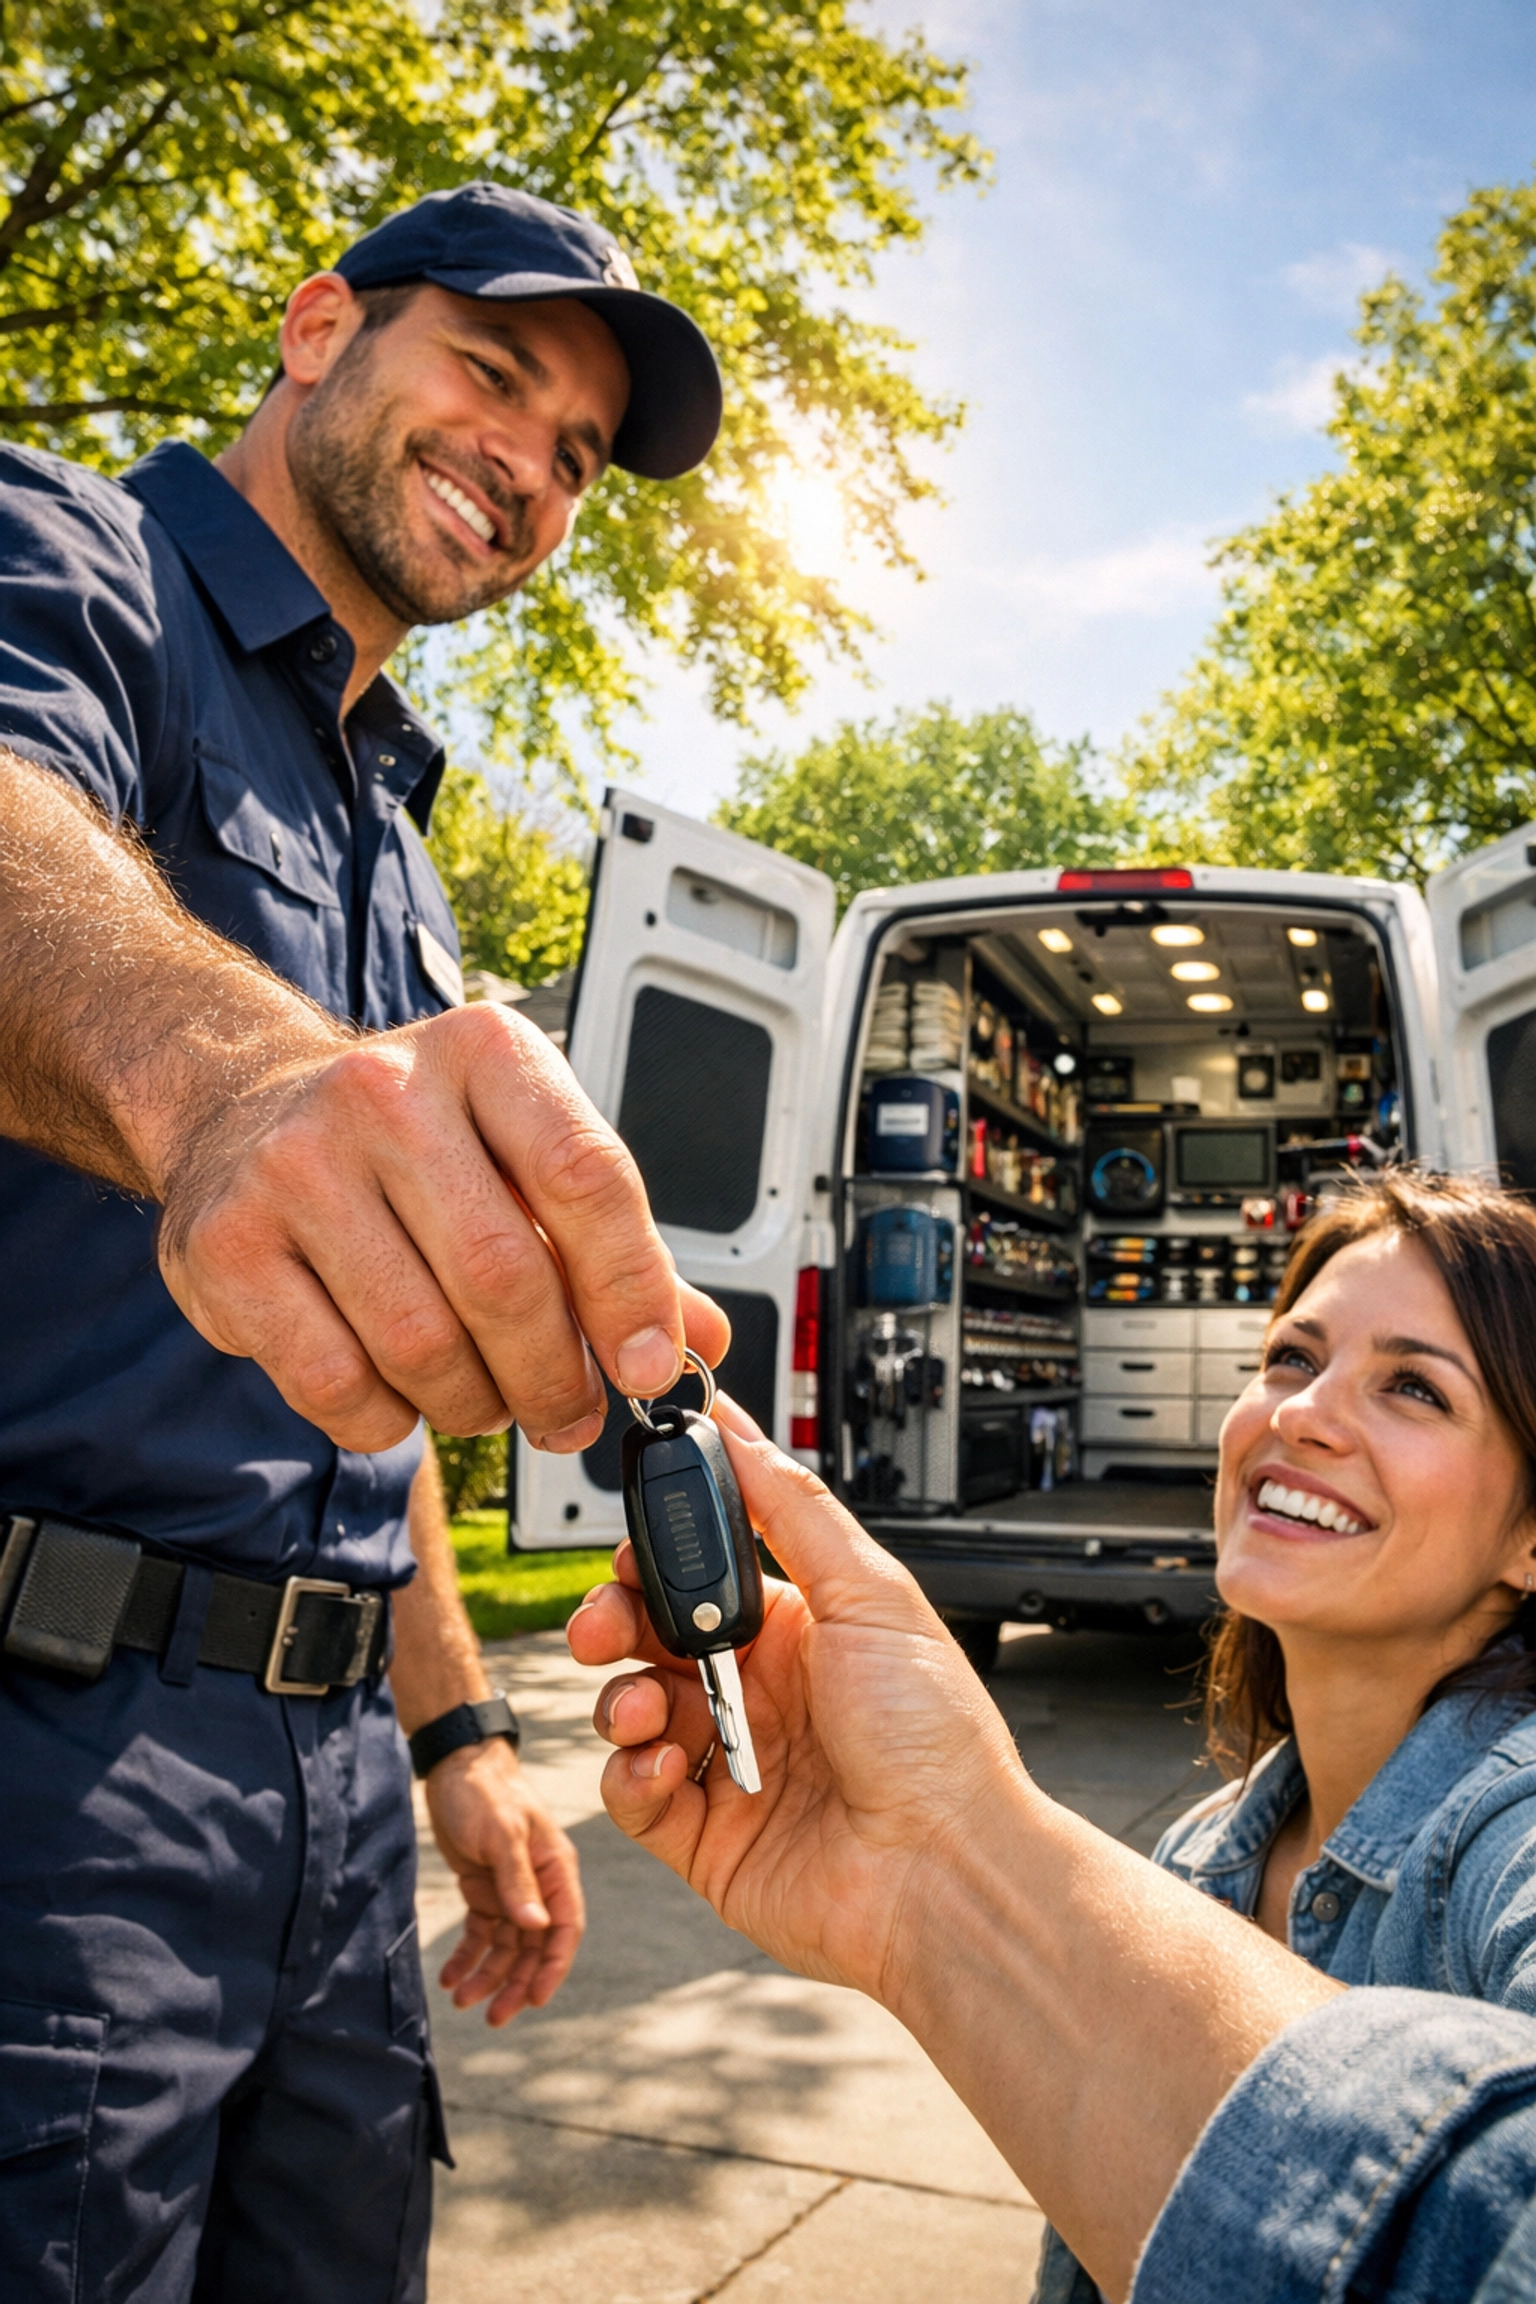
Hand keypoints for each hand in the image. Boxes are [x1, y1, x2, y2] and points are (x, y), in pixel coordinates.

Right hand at [156, 1000, 730, 1449]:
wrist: (242, 1110)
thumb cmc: (408, 1143)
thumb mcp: (522, 1152)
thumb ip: (613, 1243)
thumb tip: (696, 1339)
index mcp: (485, 1056)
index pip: (586, 1177)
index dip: (631, 1290)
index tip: (652, 1367)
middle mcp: (385, 1094)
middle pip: (503, 1277)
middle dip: (554, 1375)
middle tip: (570, 1412)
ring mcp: (296, 1167)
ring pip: (421, 1344)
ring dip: (474, 1404)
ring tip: (486, 1400)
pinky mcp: (228, 1247)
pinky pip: (335, 1381)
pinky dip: (387, 1419)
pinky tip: (400, 1395)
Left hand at [424, 1737, 584, 2023]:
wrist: (455, 1764)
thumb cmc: (484, 1791)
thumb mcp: (501, 1832)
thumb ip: (518, 1879)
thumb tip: (537, 1928)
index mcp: (556, 1868)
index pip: (565, 1927)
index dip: (553, 1966)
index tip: (535, 2000)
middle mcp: (539, 1884)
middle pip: (535, 1946)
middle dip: (516, 1983)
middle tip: (493, 2017)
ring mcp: (512, 1888)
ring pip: (506, 1946)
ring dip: (487, 1975)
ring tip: (459, 1999)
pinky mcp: (484, 1888)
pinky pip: (481, 1934)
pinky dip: (467, 1956)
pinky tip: (449, 1975)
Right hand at [566, 1398, 1025, 2003]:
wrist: (946, 1872)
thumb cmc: (933, 1739)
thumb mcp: (869, 1593)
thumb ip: (792, 1506)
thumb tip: (737, 1427)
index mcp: (799, 1630)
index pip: (701, 1573)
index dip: (659, 1558)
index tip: (634, 1546)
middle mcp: (759, 1692)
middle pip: (651, 1637)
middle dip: (614, 1621)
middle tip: (605, 1625)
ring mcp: (728, 1763)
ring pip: (631, 1708)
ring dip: (622, 1698)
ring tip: (650, 1709)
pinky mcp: (704, 1836)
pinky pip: (631, 1791)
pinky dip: (630, 1773)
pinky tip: (665, 1767)